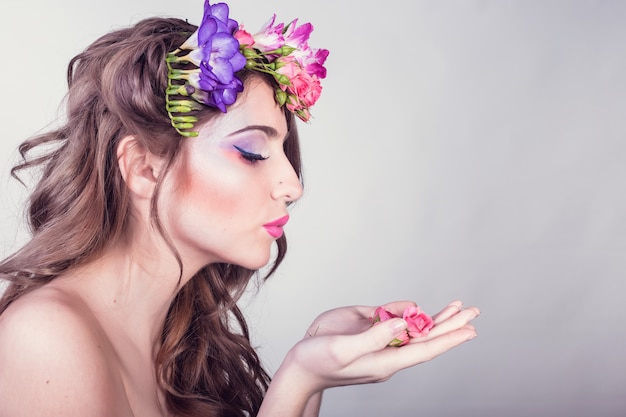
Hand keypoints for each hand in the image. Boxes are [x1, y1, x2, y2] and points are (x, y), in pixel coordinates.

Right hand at [286, 300, 478, 393]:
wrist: (300, 366)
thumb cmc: (317, 361)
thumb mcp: (343, 349)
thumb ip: (374, 336)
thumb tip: (403, 322)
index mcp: (385, 361)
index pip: (424, 349)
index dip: (448, 339)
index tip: (470, 330)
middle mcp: (387, 351)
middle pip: (426, 338)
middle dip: (451, 325)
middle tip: (473, 312)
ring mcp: (379, 340)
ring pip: (415, 329)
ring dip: (437, 319)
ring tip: (459, 307)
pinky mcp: (369, 330)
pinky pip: (394, 319)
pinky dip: (409, 312)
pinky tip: (416, 308)